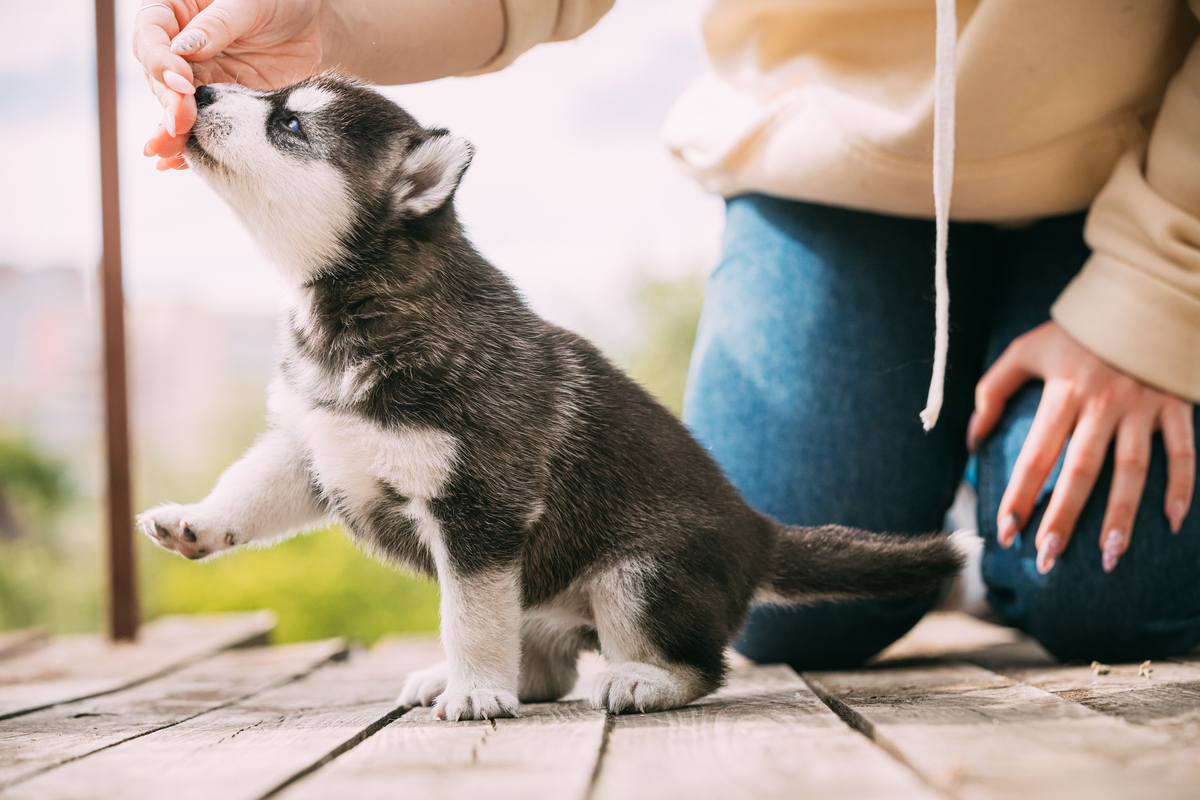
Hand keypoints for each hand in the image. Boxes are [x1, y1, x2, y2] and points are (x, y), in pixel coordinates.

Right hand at [133, 0, 323, 169]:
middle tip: (180, 124)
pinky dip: (192, 143)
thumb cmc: (279, 0)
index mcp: (177, 12)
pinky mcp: (222, 102)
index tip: (181, 82)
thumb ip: (216, 26)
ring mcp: (200, 77)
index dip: (159, 62)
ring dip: (173, 130)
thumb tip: (182, 50)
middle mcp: (180, 48)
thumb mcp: (249, 4)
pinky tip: (178, 162)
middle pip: (159, 79)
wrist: (314, 23)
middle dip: (169, 103)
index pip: (150, 37)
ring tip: (170, 151)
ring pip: (176, 107)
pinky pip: (203, 124)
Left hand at [968, 321, 1194, 574]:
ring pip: (1133, 470)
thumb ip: (993, 391)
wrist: (1142, 295)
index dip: (1019, 494)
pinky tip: (1171, 523)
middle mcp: (1103, 403)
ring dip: (1122, 516)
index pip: (1037, 453)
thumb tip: (971, 437)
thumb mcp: (1025, 350)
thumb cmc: (1076, 330)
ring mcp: (1143, 407)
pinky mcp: (1175, 406)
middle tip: (1047, 558)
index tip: (1005, 531)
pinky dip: (1182, 488)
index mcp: (1063, 391)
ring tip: (1109, 557)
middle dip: (1063, 517)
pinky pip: (1182, 452)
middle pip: (1081, 470)